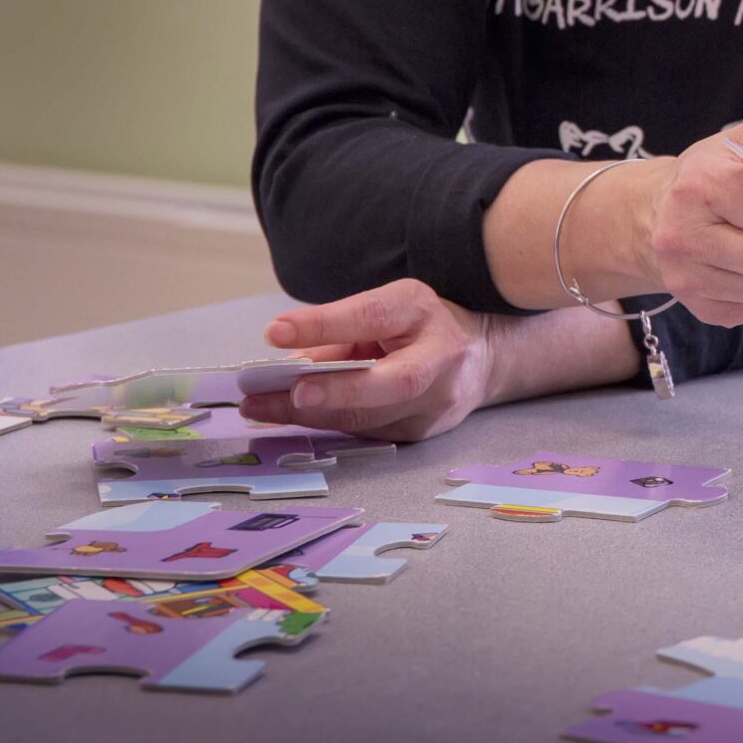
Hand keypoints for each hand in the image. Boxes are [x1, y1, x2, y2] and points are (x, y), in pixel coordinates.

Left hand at [238, 279, 505, 441]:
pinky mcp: (423, 431)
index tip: (275, 332)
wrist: (480, 357)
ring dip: (313, 415)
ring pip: (372, 417)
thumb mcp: (383, 310)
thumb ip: (338, 334)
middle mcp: (440, 357)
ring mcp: (438, 402)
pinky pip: (368, 432)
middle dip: (337, 391)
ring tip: (261, 409)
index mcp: (422, 311)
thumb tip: (283, 365)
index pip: (373, 315)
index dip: (325, 324)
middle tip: (287, 393)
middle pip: (394, 381)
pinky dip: (328, 424)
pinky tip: (293, 417)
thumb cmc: (417, 326)